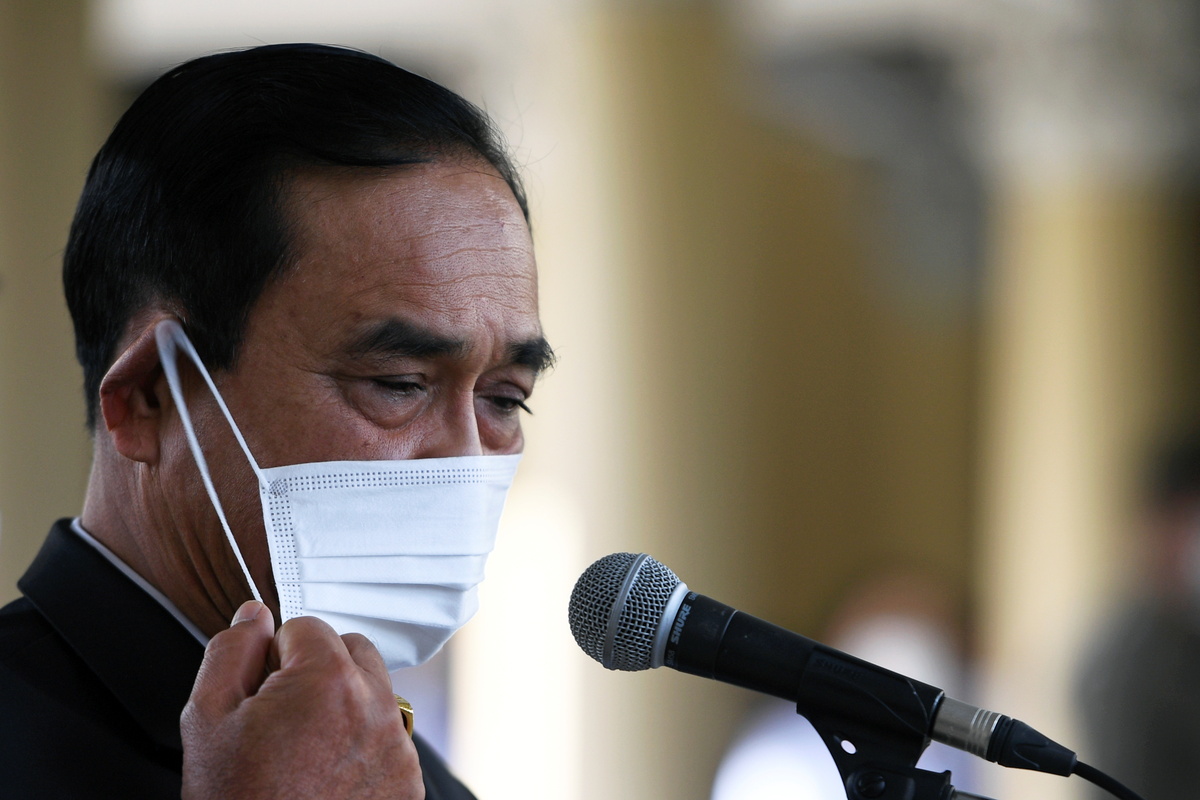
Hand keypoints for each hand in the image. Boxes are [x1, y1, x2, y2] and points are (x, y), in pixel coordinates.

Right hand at [181, 601, 422, 798]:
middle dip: (318, 670)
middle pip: (352, 652)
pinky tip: (327, 776)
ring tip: (303, 751)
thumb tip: (254, 615)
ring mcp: (398, 747)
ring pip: (374, 694)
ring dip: (345, 705)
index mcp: (329, 679)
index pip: (307, 626)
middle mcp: (376, 706)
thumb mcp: (207, 720)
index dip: (275, 655)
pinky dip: (363, 746)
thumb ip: (230, 652)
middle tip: (282, 717)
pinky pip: (389, 739)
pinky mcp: (409, 782)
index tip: (262, 691)